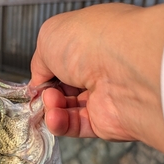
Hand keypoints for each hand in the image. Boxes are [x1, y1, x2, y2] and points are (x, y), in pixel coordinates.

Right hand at [30, 2, 163, 158]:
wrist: (126, 70)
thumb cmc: (91, 42)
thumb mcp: (49, 37)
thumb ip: (39, 62)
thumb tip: (38, 82)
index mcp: (92, 41)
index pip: (64, 59)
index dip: (47, 70)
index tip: (37, 78)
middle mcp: (101, 67)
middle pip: (64, 86)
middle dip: (47, 90)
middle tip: (45, 90)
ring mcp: (105, 95)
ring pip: (67, 108)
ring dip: (51, 107)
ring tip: (51, 102)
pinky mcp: (106, 121)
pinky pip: (75, 126)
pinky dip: (60, 124)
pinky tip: (54, 117)